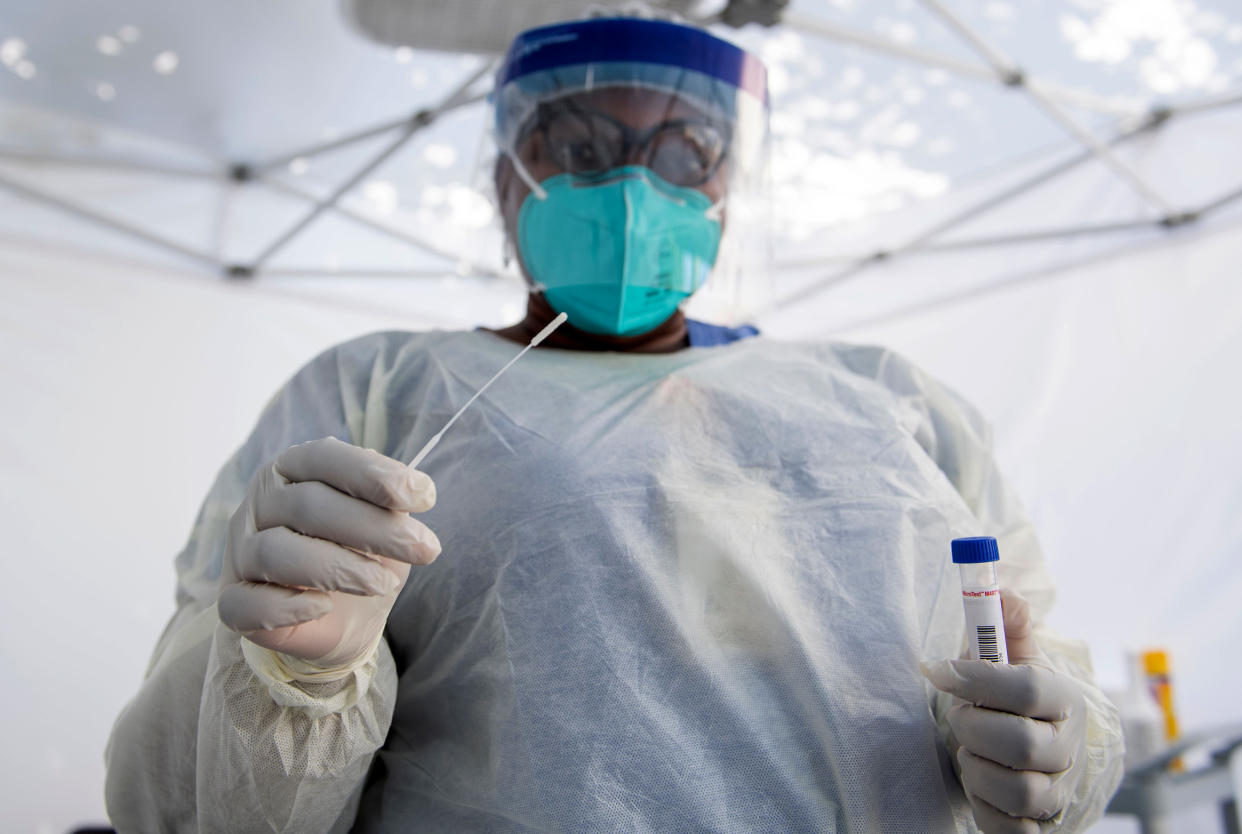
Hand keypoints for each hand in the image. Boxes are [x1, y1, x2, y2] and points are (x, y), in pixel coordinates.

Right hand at [218, 436, 438, 670]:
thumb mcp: (384, 524)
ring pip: (276, 552)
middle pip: (308, 505)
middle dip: (374, 528)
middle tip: (426, 549)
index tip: (425, 497)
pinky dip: (287, 605)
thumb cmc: (362, 554)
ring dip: (338, 567)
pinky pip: (245, 604)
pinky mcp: (233, 601)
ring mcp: (240, 552)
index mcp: (293, 469)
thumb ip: (390, 504)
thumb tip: (411, 490)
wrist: (342, 618)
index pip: (324, 458)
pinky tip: (323, 606)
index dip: (373, 474)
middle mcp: (260, 503)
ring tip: (385, 583)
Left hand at [922, 590, 1087, 833]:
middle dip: (973, 727)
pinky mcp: (1040, 826)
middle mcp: (1070, 749)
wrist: (1036, 755)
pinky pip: (1010, 829)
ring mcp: (1059, 792)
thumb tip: (1001, 589)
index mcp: (1066, 700)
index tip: (937, 669)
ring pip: (1015, 790)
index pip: (1029, 689)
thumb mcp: (1013, 656)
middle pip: (1020, 744)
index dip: (977, 678)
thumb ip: (1005, 622)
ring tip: (972, 750)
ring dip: (976, 767)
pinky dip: (985, 808)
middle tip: (960, 717)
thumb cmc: (1013, 698)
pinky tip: (980, 784)